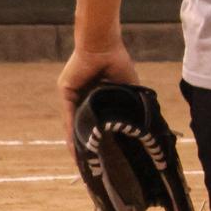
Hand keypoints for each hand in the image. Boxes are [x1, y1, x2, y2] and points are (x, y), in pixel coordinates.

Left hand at [58, 40, 140, 155]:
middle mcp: (83, 99)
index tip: (104, 154)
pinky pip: (68, 116)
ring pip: (74, 125)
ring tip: (81, 161)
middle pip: (82, 126)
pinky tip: (74, 145)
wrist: (104, 46)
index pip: (96, 121)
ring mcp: (73, 97)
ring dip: (76, 143)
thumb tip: (144, 119)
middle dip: (86, 144)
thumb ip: (131, 102)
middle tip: (90, 164)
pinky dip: (71, 131)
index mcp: (97, 96)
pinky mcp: (66, 93)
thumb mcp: (128, 87)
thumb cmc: (118, 62)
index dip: (99, 137)